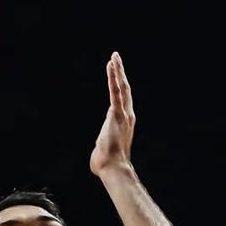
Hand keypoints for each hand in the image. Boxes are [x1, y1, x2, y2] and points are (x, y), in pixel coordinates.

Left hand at [88, 52, 135, 175]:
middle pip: (125, 90)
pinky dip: (113, 77)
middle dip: (121, 74)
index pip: (121, 102)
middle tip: (117, 59)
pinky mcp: (116, 113)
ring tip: (115, 57)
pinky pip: (115, 91)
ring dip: (118, 71)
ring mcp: (123, 114)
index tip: (116, 76)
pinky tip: (111, 65)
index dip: (119, 88)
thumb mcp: (104, 151)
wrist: (113, 168)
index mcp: (123, 124)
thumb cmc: (107, 164)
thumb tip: (98, 154)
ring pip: (121, 87)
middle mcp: (127, 116)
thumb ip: (102, 146)